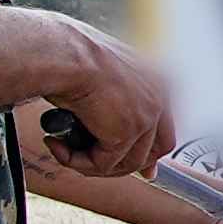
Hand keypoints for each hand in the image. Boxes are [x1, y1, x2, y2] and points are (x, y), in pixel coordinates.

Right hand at [12, 16, 179, 186]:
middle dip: (124, 164)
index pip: (165, 128)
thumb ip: (118, 108)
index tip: (142, 170)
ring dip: (92, 163)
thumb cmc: (73, 57)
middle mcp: (160, 97)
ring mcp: (146, 116)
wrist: (62, 54)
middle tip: (92, 163)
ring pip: (126, 163)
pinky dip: (77, 162)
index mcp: (159, 81)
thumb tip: (124, 142)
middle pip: (154, 151)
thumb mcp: (103, 82)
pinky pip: (102, 165)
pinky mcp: (126, 133)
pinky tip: (57, 145)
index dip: (148, 152)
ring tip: (64, 148)